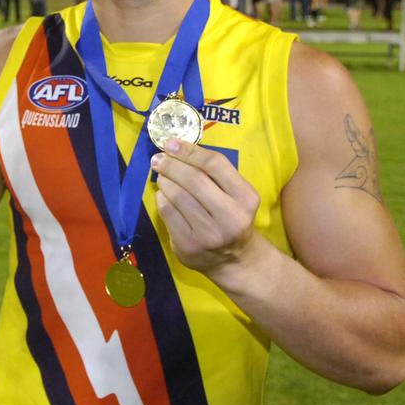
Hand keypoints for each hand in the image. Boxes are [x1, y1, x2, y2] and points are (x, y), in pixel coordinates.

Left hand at [151, 138, 261, 274]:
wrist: (234, 260)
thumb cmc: (231, 218)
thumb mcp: (235, 195)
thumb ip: (214, 174)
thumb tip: (177, 148)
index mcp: (246, 198)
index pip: (215, 164)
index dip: (190, 150)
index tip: (171, 143)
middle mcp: (230, 217)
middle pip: (194, 180)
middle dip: (172, 164)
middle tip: (158, 159)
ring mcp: (208, 234)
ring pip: (177, 196)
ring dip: (165, 180)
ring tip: (162, 176)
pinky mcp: (188, 246)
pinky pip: (167, 212)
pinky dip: (162, 198)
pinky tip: (164, 195)